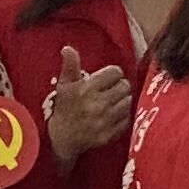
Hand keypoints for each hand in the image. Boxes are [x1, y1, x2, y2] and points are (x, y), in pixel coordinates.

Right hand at [43, 44, 134, 162]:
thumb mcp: (64, 85)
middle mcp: (97, 105)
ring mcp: (104, 121)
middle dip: (120, 85)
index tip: (108, 78)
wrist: (60, 139)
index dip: (113, 73)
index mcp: (86, 89)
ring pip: (128, 102)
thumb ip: (70, 66)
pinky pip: (126, 119)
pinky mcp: (109, 134)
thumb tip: (68, 48)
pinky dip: (122, 116)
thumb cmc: (63, 109)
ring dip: (122, 100)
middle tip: (112, 89)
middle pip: (125, 86)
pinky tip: (114, 115)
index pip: (115, 72)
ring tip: (114, 101)